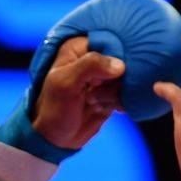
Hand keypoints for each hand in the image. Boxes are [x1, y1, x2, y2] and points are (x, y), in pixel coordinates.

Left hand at [31, 37, 126, 151]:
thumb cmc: (53, 109)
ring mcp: (104, 77)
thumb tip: (120, 65)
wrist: (55, 139)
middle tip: (93, 93)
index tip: (104, 76)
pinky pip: (128, 92)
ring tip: (93, 102)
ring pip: (127, 78)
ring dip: (113, 94)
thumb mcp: (65, 84)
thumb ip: (90, 66)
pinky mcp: (112, 93)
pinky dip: (120, 102)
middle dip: (114, 80)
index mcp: (79, 48)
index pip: (110, 41)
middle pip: (123, 59)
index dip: (114, 57)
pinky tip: (102, 108)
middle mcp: (93, 59)